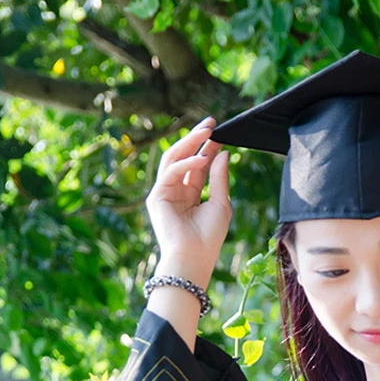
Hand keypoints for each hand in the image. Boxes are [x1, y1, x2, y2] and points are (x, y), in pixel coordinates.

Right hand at [145, 116, 231, 286]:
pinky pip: (170, 172)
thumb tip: (223, 153)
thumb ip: (219, 178)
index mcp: (190, 194)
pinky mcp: (156, 197)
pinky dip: (186, 163)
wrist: (194, 258)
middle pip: (184, 157)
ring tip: (207, 131)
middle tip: (211, 122)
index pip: (198, 165)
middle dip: (196, 138)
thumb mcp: (221, 204)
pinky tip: (202, 158)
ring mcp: (164, 193)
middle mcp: (175, 191)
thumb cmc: (209, 238)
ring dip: (190, 143)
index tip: (219, 131)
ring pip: (173, 159)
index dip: (208, 147)